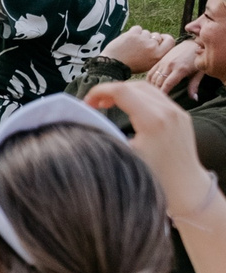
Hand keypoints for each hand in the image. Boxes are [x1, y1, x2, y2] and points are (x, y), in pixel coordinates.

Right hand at [86, 79, 217, 215]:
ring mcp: (178, 112)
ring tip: (109, 104)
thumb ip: (107, 134)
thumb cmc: (154, 177)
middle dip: (110, 91)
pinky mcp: (182, 116)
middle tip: (94, 104)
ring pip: (146, 88)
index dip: (99, 92)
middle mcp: (168, 111)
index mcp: (153, 120)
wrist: (185, 187)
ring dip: (125, 92)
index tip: (86, 103)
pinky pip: (158, 97)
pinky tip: (129, 109)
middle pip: (133, 85)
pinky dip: (139, 97)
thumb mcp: (124, 155)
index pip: (121, 91)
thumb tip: (86, 121)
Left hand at [102, 27, 176, 74]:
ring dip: (140, 36)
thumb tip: (161, 41)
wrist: (113, 64)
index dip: (165, 38)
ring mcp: (143, 39)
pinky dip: (133, 32)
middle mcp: (152, 46)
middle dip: (150, 39)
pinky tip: (128, 40)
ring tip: (132, 46)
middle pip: (157, 36)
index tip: (161, 38)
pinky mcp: (133, 34)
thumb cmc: (131, 65)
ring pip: (146, 32)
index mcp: (158, 55)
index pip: (170, 40)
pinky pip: (137, 28)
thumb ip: (157, 53)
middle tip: (141, 46)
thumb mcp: (149, 64)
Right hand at [148, 36, 209, 94]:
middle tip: (157, 99)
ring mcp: (164, 62)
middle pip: (158, 82)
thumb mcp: (198, 73)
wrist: (193, 44)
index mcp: (180, 69)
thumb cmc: (197, 60)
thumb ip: (194, 86)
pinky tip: (150, 85)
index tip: (162, 100)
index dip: (163, 93)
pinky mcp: (160, 60)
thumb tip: (194, 98)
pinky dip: (149, 79)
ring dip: (152, 86)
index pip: (167, 84)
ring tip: (153, 94)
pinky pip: (151, 71)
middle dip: (157, 91)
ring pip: (153, 77)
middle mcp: (170, 65)